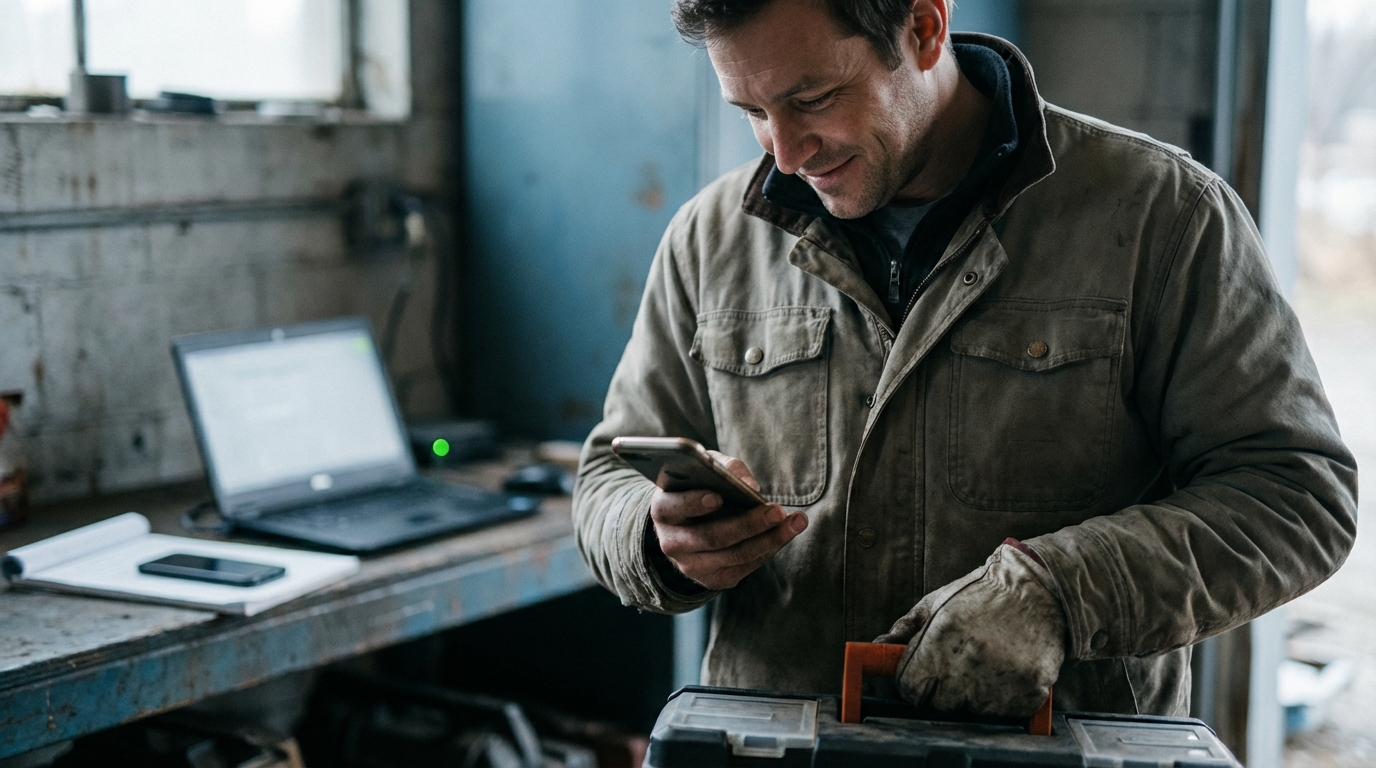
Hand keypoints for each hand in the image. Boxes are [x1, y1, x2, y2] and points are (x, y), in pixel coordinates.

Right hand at [650, 451, 808, 590]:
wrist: (688, 527)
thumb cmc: (699, 488)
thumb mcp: (704, 470)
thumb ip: (723, 468)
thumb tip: (750, 486)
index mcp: (663, 510)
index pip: (674, 507)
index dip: (694, 503)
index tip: (718, 497)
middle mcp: (672, 543)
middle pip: (712, 536)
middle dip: (748, 524)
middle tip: (777, 510)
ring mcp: (691, 566)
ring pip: (735, 555)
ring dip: (770, 539)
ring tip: (796, 522)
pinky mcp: (712, 580)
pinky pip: (745, 566)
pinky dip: (768, 549)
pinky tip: (785, 533)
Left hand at [875, 544, 1065, 717]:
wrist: (1040, 589)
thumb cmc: (983, 593)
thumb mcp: (936, 601)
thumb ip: (904, 628)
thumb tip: (877, 647)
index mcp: (941, 639)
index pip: (910, 688)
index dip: (913, 683)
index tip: (921, 677)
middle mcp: (968, 663)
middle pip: (937, 705)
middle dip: (940, 691)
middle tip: (956, 668)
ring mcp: (999, 681)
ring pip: (970, 711)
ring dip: (971, 696)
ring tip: (984, 664)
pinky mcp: (1027, 693)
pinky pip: (1002, 713)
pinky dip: (1000, 699)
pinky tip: (1005, 671)